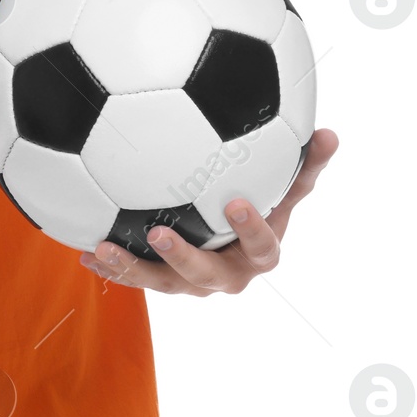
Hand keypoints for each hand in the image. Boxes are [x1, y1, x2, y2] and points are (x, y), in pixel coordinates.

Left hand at [79, 128, 338, 295]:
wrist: (228, 243)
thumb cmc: (257, 203)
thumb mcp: (281, 188)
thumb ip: (304, 166)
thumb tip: (331, 133)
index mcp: (257, 254)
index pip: (264, 249)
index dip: (252, 231)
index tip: (236, 203)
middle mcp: (224, 275)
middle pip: (205, 275)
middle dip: (183, 258)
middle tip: (157, 232)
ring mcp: (190, 283)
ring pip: (160, 283)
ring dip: (131, 267)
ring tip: (105, 246)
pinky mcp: (160, 280)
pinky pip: (133, 277)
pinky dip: (109, 265)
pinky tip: (84, 248)